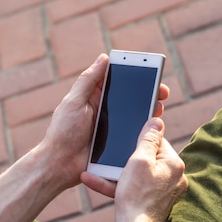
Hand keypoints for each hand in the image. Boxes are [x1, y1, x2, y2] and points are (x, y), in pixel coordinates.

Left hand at [35, 54, 168, 189]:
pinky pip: (132, 133)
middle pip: (128, 97)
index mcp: (91, 97)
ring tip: (159, 108)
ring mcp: (110, 126)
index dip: (131, 74)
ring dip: (148, 111)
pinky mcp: (115, 142)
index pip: (115, 80)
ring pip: (133, 115)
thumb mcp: (73, 102)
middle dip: (146, 93)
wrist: (60, 164)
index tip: (148, 70)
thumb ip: (88, 81)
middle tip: (162, 92)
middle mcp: (102, 109)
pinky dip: (143, 130)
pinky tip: (153, 127)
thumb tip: (103, 58)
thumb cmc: (62, 132)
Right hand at [82, 118, 187, 221]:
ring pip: (137, 174)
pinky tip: (97, 182)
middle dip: (123, 158)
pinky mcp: (154, 201)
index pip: (157, 141)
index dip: (138, 139)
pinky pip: (135, 187)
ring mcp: (165, 190)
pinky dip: (119, 185)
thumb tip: (157, 120)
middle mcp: (174, 177)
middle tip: (106, 158)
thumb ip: (148, 139)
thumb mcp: (138, 160)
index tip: (123, 140)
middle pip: (146, 158)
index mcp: (174, 163)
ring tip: (94, 172)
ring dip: (116, 173)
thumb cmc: (136, 195)